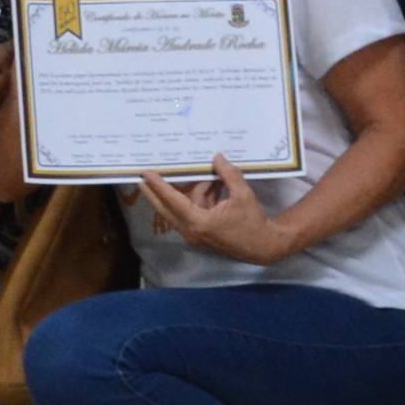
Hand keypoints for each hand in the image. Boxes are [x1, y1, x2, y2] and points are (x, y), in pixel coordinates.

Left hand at [134, 157, 295, 264]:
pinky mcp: (202, 233)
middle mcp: (192, 230)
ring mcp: (196, 234)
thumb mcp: (243, 195)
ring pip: (186, 206)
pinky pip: (196, 211)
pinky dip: (203, 198)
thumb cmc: (253, 222)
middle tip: (140, 177)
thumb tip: (217, 157)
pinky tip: (215, 184)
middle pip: (166, 208)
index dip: (158, 186)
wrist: (264, 247)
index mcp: (198, 222)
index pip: (173, 201)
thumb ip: (229, 175)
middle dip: (154, 192)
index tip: (146, 174)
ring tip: (210, 173)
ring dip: (196, 190)